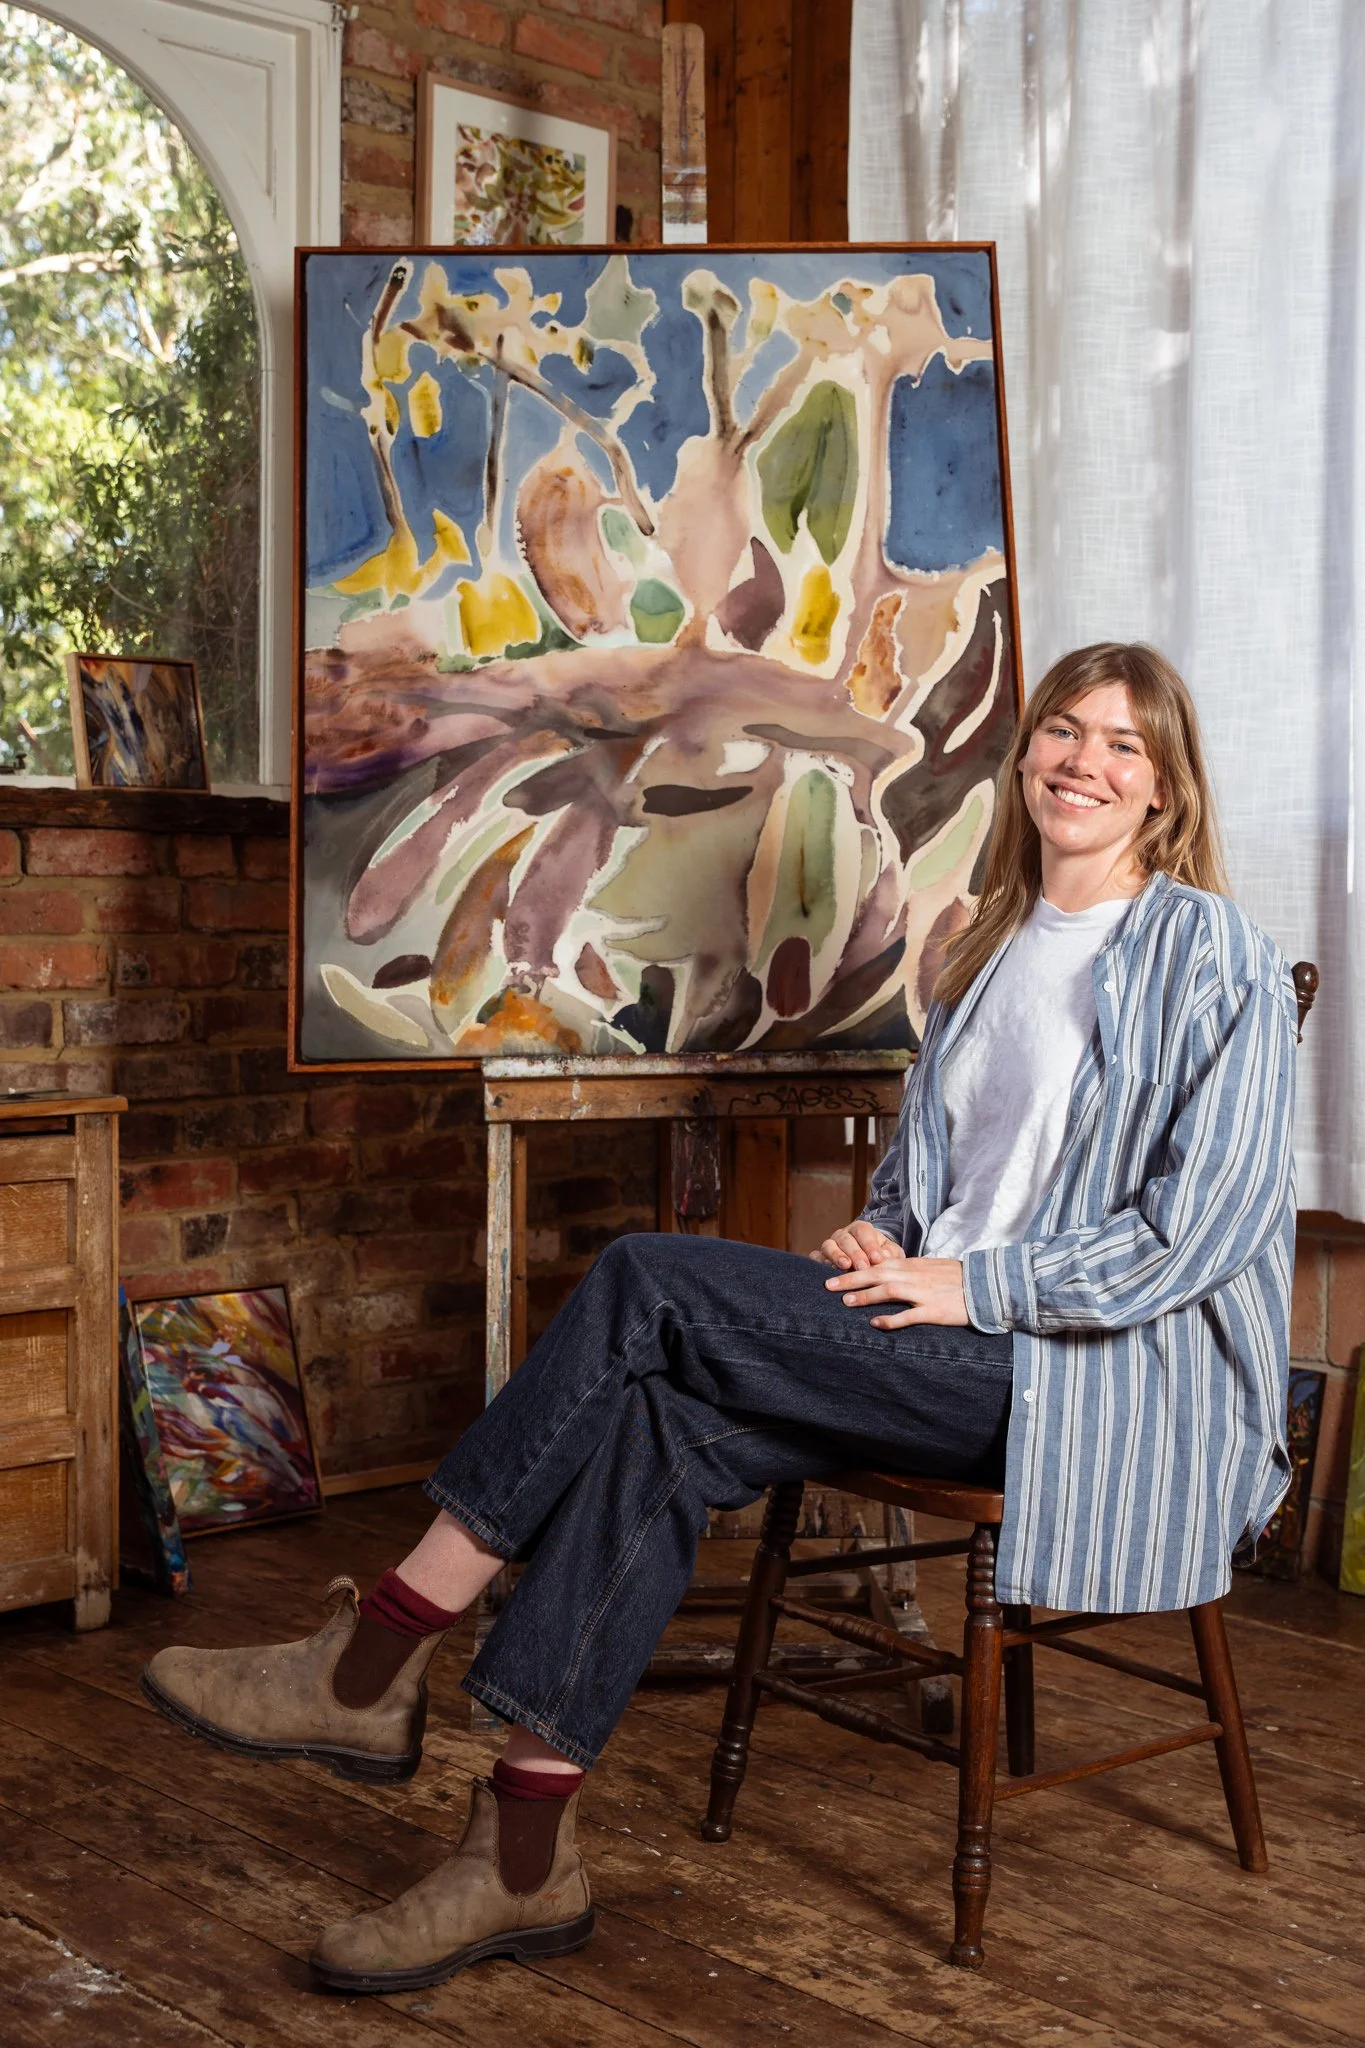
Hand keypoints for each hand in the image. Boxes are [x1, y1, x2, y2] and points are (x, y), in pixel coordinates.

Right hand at [811, 1220, 902, 1269]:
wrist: (867, 1265)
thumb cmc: (881, 1258)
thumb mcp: (891, 1254)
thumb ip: (890, 1253)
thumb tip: (884, 1256)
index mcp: (861, 1229)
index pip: (863, 1232)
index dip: (869, 1244)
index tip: (877, 1259)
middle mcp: (843, 1235)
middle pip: (846, 1239)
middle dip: (855, 1253)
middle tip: (863, 1267)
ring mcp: (830, 1245)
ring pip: (829, 1246)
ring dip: (837, 1256)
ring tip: (845, 1266)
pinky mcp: (819, 1257)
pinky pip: (816, 1257)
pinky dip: (820, 1263)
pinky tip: (828, 1272)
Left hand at [823, 1255, 968, 1328]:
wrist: (988, 1287)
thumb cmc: (959, 1280)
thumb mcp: (932, 1269)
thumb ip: (911, 1271)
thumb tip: (890, 1273)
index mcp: (914, 1266)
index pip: (878, 1263)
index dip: (855, 1267)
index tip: (836, 1270)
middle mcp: (916, 1276)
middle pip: (876, 1273)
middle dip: (851, 1278)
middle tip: (827, 1284)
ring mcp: (925, 1293)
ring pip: (889, 1290)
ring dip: (866, 1296)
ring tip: (846, 1302)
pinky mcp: (935, 1310)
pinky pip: (909, 1315)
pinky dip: (891, 1319)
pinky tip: (875, 1323)